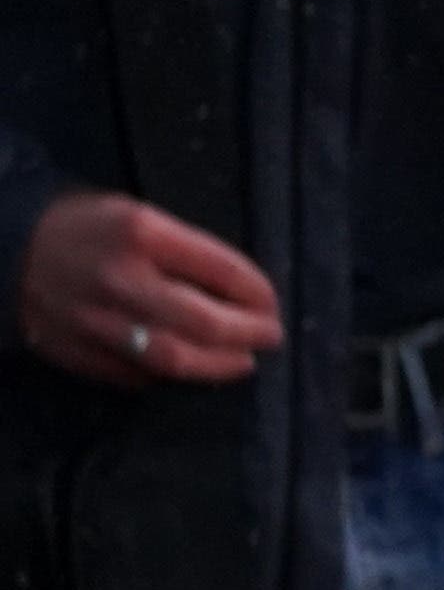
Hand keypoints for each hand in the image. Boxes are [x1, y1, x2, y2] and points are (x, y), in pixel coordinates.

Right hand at [20, 190, 280, 386]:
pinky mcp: (75, 350)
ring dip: (218, 365)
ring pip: (172, 357)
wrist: (4, 248)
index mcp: (142, 234)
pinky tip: (189, 368)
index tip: (272, 304)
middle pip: (204, 322)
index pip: (222, 270)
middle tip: (270, 336)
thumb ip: (185, 250)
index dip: (258, 293)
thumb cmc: (83, 226)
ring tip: (242, 361)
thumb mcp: (137, 215)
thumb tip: (239, 291)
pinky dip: (168, 374)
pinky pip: (134, 374)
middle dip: (248, 334)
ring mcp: (95, 320)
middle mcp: (120, 279)